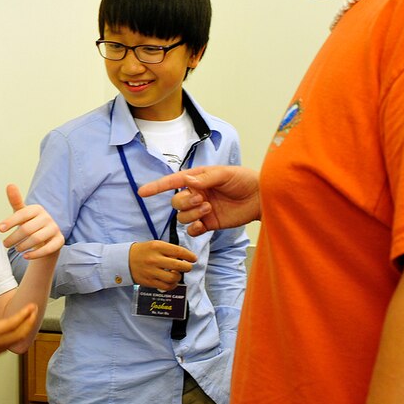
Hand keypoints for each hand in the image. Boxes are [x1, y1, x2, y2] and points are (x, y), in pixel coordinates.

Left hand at [0, 184, 64, 259]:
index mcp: (37, 209)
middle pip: (27, 229)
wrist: (46, 239)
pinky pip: (47, 249)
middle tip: (5, 244)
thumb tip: (10, 185)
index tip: (0, 229)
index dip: (10, 221)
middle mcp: (47, 217)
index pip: (22, 214)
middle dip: (14, 238)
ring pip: (37, 239)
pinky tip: (25, 256)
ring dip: (23, 246)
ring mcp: (55, 229)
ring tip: (16, 249)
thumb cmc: (30, 224)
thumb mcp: (22, 213)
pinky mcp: (59, 241)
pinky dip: (35, 254)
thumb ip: (15, 201)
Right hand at [0, 300, 37, 378]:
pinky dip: (14, 337)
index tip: (32, 305)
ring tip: (27, 319)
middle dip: (29, 321)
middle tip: (34, 310)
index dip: (24, 314)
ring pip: (14, 341)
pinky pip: (6, 346)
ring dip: (24, 329)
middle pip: (18, 334)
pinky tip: (11, 334)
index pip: (11, 324)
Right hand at [128, 240, 196, 290]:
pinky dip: (172, 285)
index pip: (178, 251)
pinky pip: (166, 286)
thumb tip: (185, 257)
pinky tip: (172, 281)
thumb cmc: (144, 251)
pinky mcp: (150, 282)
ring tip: (177, 274)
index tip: (194, 258)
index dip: (189, 255)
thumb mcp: (155, 244)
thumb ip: (169, 250)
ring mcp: (152, 271)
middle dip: (187, 267)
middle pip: (178, 265)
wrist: (126, 260)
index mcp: (157, 247)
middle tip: (188, 267)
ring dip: (179, 276)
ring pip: (173, 278)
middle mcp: (155, 259)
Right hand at [137, 165, 260, 236]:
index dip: (157, 187)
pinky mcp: (209, 224)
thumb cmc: (244, 180)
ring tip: (208, 208)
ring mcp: (201, 210)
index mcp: (197, 179)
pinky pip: (192, 230)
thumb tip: (187, 181)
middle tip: (202, 199)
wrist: (261, 198)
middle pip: (176, 201)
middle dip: (184, 202)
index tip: (142, 192)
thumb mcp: (225, 174)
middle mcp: (196, 194)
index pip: (173, 182)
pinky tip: (203, 224)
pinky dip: (194, 228)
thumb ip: (205, 179)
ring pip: (182, 216)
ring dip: (191, 214)